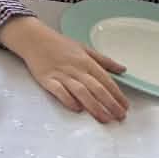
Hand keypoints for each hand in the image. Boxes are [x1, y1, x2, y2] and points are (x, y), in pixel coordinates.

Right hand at [0, 15, 128, 121]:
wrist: (33, 38)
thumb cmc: (59, 44)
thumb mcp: (85, 48)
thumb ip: (104, 61)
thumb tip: (123, 69)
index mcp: (86, 61)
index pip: (106, 80)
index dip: (117, 94)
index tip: (125, 106)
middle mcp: (76, 69)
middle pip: (96, 88)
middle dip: (110, 104)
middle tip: (120, 117)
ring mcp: (61, 74)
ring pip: (81, 92)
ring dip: (94, 107)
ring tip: (105, 119)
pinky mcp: (46, 79)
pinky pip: (59, 91)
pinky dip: (68, 100)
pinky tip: (77, 109)